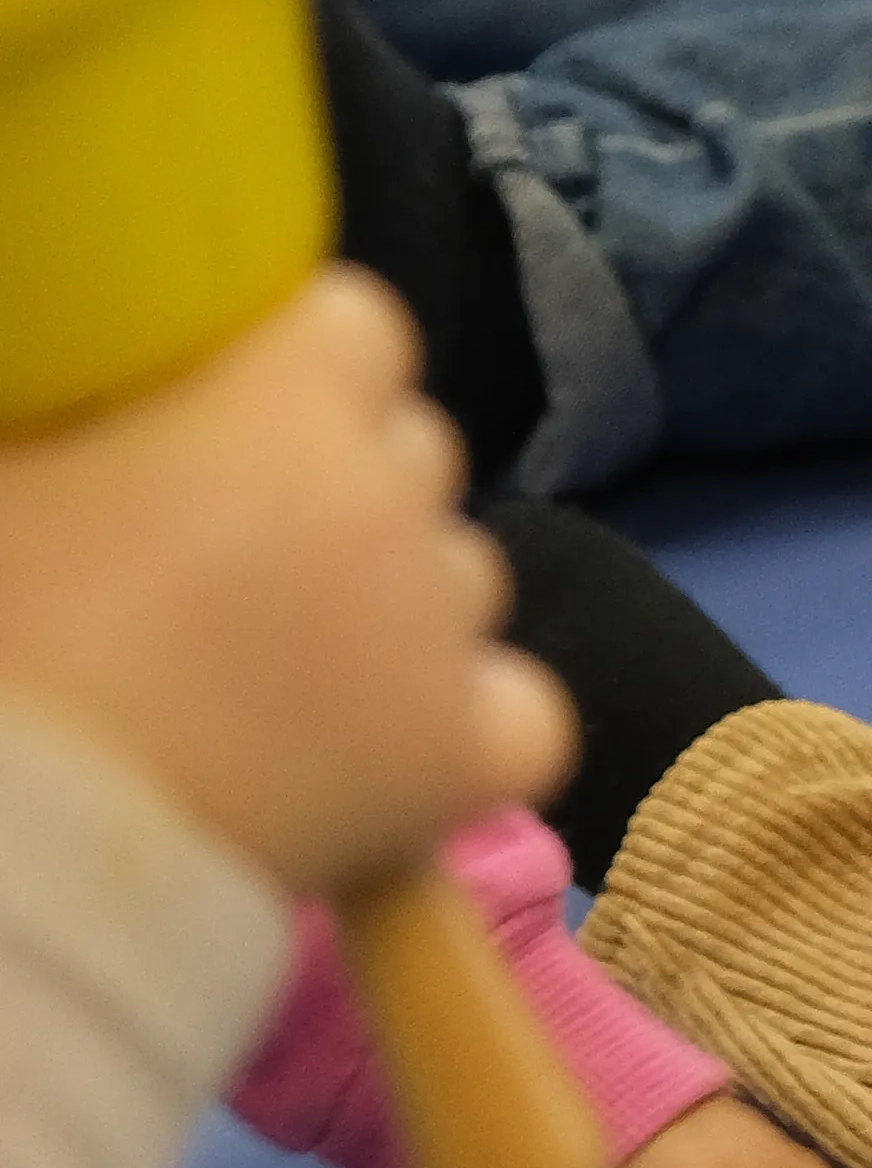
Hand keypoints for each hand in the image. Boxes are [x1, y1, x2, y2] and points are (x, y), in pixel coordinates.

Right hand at [0, 268, 569, 896]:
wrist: (25, 838)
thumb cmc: (1, 638)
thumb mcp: (15, 477)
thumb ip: (98, 411)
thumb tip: (120, 407)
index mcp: (286, 397)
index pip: (355, 329)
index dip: (295, 380)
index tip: (224, 434)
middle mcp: (391, 492)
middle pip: (412, 451)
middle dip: (342, 493)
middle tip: (233, 567)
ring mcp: (442, 625)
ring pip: (461, 578)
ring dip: (398, 611)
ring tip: (284, 679)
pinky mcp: (468, 755)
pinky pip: (524, 716)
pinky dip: (468, 732)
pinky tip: (389, 758)